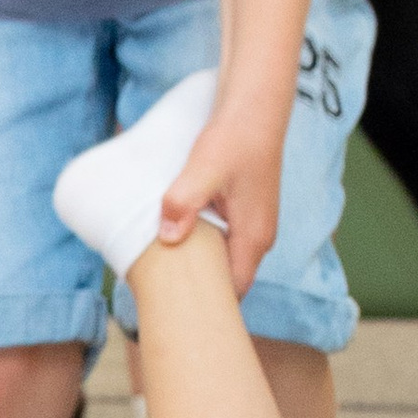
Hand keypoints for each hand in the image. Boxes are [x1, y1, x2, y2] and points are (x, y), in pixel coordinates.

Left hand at [158, 92, 285, 296]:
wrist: (255, 106)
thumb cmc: (234, 138)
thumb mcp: (204, 170)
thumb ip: (184, 204)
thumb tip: (167, 238)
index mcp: (253, 238)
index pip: (233, 292)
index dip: (207, 305)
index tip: (175, 310)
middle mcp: (257, 236)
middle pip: (228, 280)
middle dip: (199, 289)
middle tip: (160, 294)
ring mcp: (251, 223)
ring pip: (223, 258)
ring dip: (198, 264)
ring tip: (162, 270)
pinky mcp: (242, 210)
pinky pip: (222, 239)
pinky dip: (200, 244)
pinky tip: (175, 237)